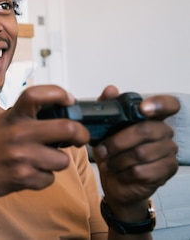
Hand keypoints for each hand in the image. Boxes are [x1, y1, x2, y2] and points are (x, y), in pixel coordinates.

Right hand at [0, 85, 90, 201]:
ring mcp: (21, 156)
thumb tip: (58, 112)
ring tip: (40, 160)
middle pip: (67, 128)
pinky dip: (43, 178)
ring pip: (63, 160)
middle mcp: (18, 133)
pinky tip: (28, 173)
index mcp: (13, 116)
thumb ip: (25, 117)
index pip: (37, 94)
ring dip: (57, 162)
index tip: (69, 100)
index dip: (59, 93)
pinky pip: (49, 178)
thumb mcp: (2, 122)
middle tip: (80, 137)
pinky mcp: (23, 178)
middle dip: (81, 134)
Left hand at [92, 86, 178, 214]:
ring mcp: (169, 152)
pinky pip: (143, 171)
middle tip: (102, 148)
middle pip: (146, 131)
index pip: (168, 104)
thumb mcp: (102, 128)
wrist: (115, 180)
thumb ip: (106, 107)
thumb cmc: (112, 152)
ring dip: (118, 159)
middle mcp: (165, 132)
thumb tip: (110, 90)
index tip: (142, 109)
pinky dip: (124, 173)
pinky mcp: (166, 170)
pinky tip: (119, 172)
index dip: (159, 104)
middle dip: (118, 142)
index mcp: (152, 117)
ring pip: (142, 153)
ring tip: (108, 162)